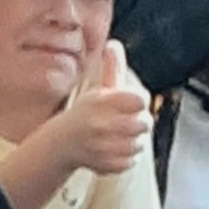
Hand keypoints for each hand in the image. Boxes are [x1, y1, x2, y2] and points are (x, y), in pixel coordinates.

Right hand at [58, 39, 153, 179]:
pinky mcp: (106, 164)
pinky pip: (132, 161)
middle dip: (141, 122)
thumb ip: (112, 69)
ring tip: (123, 136)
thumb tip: (114, 44)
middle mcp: (101, 124)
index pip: (139, 100)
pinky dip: (128, 157)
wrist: (64, 142)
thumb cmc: (88, 112)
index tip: (133, 103)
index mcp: (101, 102)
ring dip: (136, 140)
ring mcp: (103, 147)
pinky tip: (116, 149)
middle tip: (130, 121)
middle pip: (145, 123)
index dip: (140, 101)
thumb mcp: (98, 89)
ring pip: (140, 144)